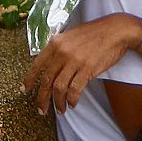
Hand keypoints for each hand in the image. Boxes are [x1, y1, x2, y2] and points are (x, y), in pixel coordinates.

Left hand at [22, 14, 141, 115]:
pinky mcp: (87, 68)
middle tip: (42, 109)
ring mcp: (74, 61)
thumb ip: (59, 49)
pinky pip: (74, 89)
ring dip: (58, 102)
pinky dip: (72, 99)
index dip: (29, 80)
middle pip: (46, 80)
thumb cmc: (96, 33)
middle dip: (42, 98)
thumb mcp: (71, 36)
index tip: (25, 90)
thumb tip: (51, 65)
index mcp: (55, 43)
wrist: (116, 30)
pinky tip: (73, 103)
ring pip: (59, 87)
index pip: (37, 65)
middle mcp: (62, 52)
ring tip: (60, 110)